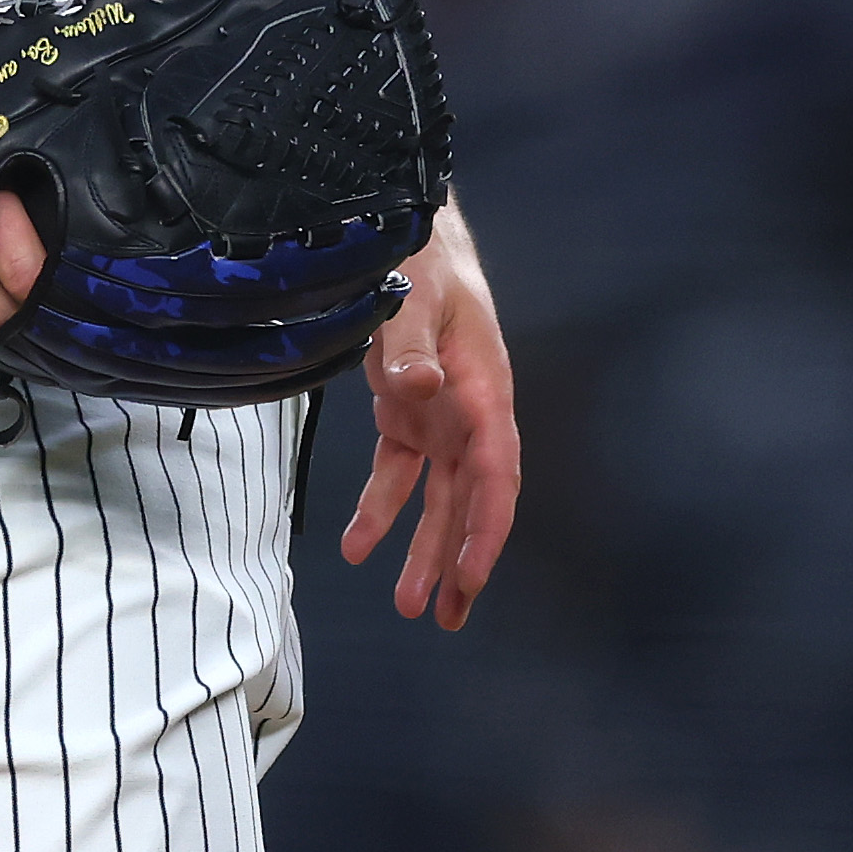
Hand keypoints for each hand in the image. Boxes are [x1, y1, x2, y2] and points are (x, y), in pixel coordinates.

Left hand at [342, 199, 517, 628]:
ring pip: (439, 499)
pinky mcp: (407, 415)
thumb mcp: (413, 297)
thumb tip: (420, 389)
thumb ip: (410, 345)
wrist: (407, 234)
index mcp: (484, 390)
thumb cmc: (420, 262)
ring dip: (426, 549)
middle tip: (446, 617)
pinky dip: (381, 512)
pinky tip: (356, 548)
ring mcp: (440, 418)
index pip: (495, 475)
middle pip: (472, 501)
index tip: (469, 576)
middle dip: (460, 560)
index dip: (486, 530)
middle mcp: (470, 413)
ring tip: (409, 605)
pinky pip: (399, 475)